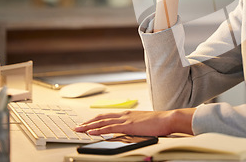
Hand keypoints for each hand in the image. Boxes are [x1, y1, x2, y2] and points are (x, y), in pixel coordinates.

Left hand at [74, 109, 194, 136]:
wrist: (167, 119)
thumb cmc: (159, 122)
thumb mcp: (144, 123)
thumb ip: (135, 126)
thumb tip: (130, 131)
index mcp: (129, 114)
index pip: (108, 116)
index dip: (96, 119)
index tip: (87, 123)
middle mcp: (125, 114)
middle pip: (102, 117)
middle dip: (88, 122)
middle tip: (78, 126)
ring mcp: (126, 119)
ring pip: (102, 122)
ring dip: (89, 125)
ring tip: (79, 129)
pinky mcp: (128, 126)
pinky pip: (109, 128)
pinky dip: (99, 130)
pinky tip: (91, 132)